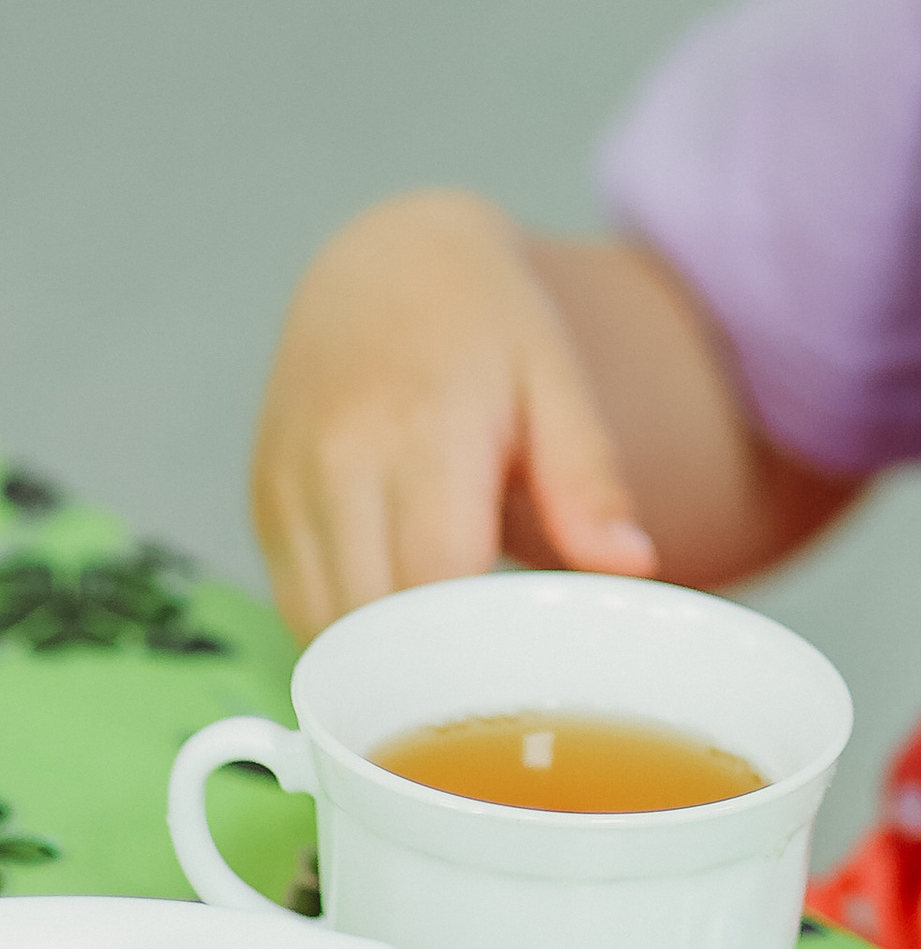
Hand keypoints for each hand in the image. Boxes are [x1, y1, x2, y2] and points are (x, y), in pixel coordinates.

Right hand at [252, 192, 656, 637]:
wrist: (388, 257)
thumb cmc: (489, 322)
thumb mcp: (558, 379)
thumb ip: (588, 478)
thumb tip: (629, 565)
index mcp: (419, 433)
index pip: (434, 587)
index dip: (479, 649)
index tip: (530, 676)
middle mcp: (335, 462)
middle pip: (369, 625)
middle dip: (431, 673)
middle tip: (500, 691)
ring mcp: (286, 484)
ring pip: (320, 629)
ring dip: (378, 663)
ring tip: (453, 660)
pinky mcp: (261, 499)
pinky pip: (294, 602)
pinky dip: (343, 631)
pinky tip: (400, 621)